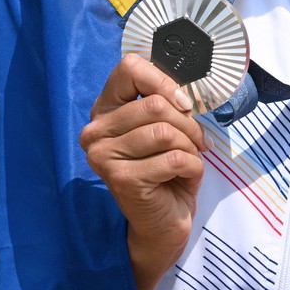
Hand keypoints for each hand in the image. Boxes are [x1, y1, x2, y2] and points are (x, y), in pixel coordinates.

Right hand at [79, 53, 208, 289]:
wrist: (166, 221)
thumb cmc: (170, 168)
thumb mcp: (170, 126)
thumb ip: (169, 101)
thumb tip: (188, 90)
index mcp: (106, 109)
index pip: (130, 67)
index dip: (164, 80)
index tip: (184, 102)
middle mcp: (95, 131)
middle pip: (155, 104)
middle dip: (188, 124)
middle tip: (194, 143)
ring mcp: (104, 156)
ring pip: (166, 132)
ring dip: (190, 147)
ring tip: (187, 159)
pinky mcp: (121, 179)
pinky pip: (174, 158)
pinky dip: (192, 167)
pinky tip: (183, 178)